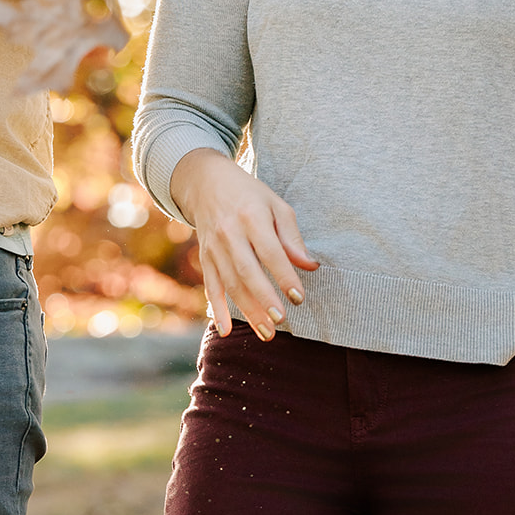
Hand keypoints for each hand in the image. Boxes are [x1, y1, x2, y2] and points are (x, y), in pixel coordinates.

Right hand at [172, 149, 318, 340]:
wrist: (205, 182)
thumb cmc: (248, 195)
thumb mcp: (275, 205)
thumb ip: (292, 237)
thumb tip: (310, 266)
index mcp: (251, 216)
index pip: (269, 250)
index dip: (284, 275)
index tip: (298, 297)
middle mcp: (229, 231)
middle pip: (246, 269)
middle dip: (263, 297)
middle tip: (280, 320)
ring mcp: (213, 246)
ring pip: (229, 282)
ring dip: (247, 310)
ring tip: (267, 332)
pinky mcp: (204, 256)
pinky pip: (210, 285)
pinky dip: (216, 308)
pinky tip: (225, 330)